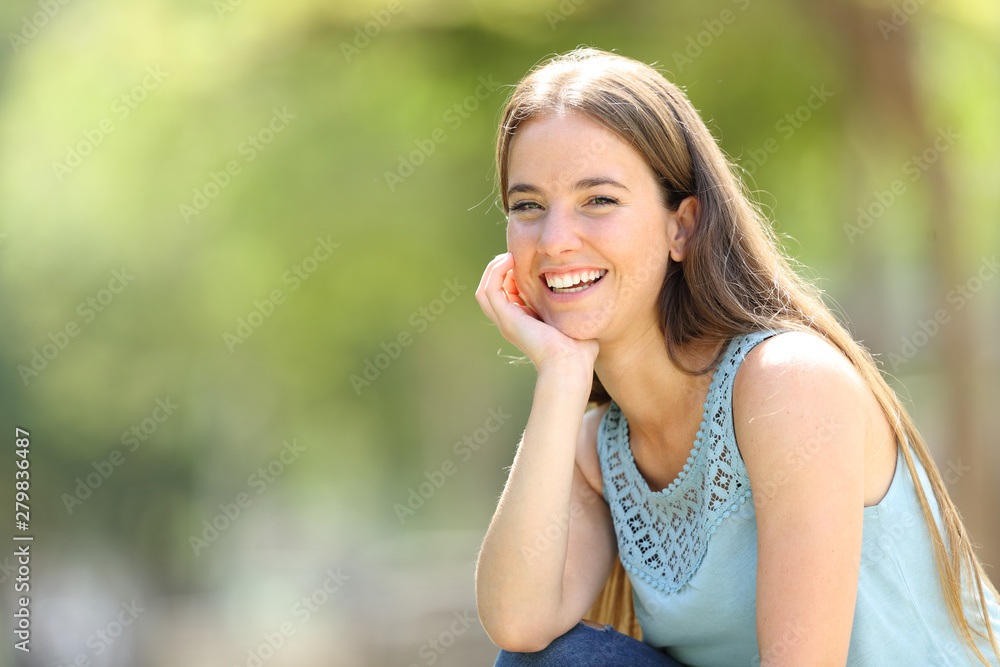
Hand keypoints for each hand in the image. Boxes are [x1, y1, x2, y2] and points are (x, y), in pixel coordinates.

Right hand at [475, 252, 598, 375]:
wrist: (570, 364)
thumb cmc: (579, 350)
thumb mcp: (575, 321)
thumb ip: (577, 309)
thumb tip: (590, 297)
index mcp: (526, 323)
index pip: (510, 294)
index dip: (516, 275)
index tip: (532, 261)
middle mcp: (512, 322)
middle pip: (494, 291)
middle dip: (502, 269)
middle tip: (516, 255)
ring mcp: (506, 320)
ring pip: (486, 289)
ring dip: (495, 268)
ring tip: (511, 255)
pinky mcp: (506, 317)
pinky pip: (490, 288)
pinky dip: (496, 271)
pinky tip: (510, 259)